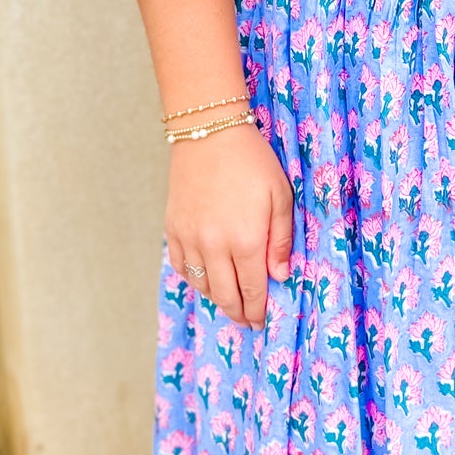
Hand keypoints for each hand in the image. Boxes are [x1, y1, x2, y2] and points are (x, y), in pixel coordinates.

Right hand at [165, 123, 294, 328]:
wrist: (208, 133)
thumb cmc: (252, 161)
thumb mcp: (280, 196)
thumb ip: (281, 239)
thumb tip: (280, 276)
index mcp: (246, 239)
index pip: (253, 289)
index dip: (258, 310)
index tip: (262, 322)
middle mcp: (215, 246)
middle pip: (225, 296)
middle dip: (239, 313)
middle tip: (248, 322)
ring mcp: (190, 239)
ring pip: (202, 285)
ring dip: (217, 299)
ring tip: (230, 301)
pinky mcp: (173, 229)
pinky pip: (183, 267)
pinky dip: (196, 279)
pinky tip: (208, 278)